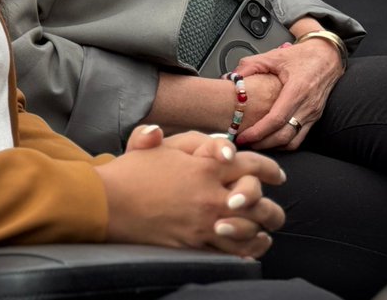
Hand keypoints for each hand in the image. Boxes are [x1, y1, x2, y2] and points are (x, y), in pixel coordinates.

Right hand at [95, 129, 284, 256]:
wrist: (109, 204)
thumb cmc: (128, 172)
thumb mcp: (147, 144)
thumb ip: (170, 136)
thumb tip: (178, 134)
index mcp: (205, 167)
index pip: (251, 166)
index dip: (270, 170)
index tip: (278, 175)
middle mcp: (211, 195)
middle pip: (259, 203)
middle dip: (271, 206)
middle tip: (273, 208)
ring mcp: (205, 222)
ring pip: (250, 231)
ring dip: (261, 230)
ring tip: (265, 231)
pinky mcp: (196, 244)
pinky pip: (232, 251)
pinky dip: (246, 251)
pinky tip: (249, 248)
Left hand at [233, 40, 342, 149]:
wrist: (327, 56)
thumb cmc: (303, 56)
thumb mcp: (274, 55)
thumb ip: (251, 65)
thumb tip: (233, 76)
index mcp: (297, 90)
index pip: (276, 119)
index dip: (258, 132)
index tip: (242, 136)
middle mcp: (307, 106)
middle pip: (284, 136)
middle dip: (262, 143)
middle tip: (243, 143)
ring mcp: (313, 114)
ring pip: (293, 141)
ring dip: (273, 146)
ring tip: (254, 143)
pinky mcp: (314, 118)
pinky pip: (299, 137)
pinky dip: (284, 143)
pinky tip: (270, 139)